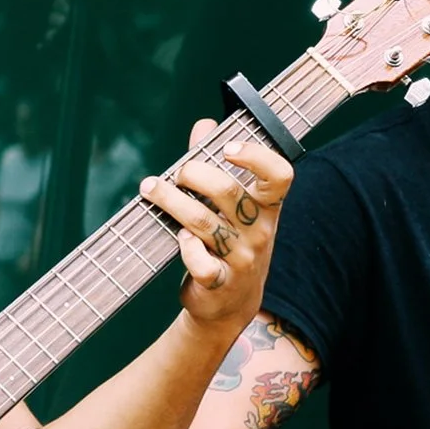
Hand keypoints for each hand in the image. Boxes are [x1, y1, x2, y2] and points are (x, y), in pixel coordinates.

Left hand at [141, 120, 294, 330]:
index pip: (279, 175)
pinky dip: (186, 248)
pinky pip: (200, 262)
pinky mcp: (219, 281)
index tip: (227, 147)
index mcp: (268, 207)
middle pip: (227, 191)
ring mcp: (241, 258)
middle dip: (193, 173)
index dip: (256, 156)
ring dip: (171, 200)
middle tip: (177, 173)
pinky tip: (178, 237)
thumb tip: (204, 124)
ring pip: (203, 222)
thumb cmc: (231, 241)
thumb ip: (216, 163)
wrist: (231, 304)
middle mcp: (260, 230)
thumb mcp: (233, 206)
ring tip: (150, 188)